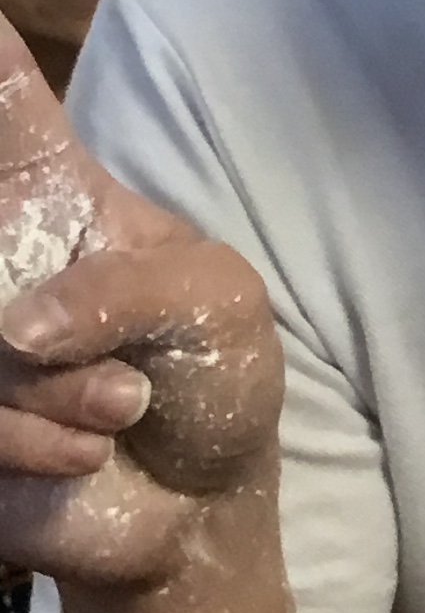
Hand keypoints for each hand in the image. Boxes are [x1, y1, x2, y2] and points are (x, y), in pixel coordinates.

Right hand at [0, 21, 282, 591]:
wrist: (197, 505)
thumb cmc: (213, 374)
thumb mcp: (216, 302)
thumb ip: (127, 286)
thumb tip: (17, 325)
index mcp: (59, 198)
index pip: (4, 107)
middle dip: (25, 321)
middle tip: (68, 343)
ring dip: (61, 389)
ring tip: (120, 404)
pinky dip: (37, 443)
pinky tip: (83, 452)